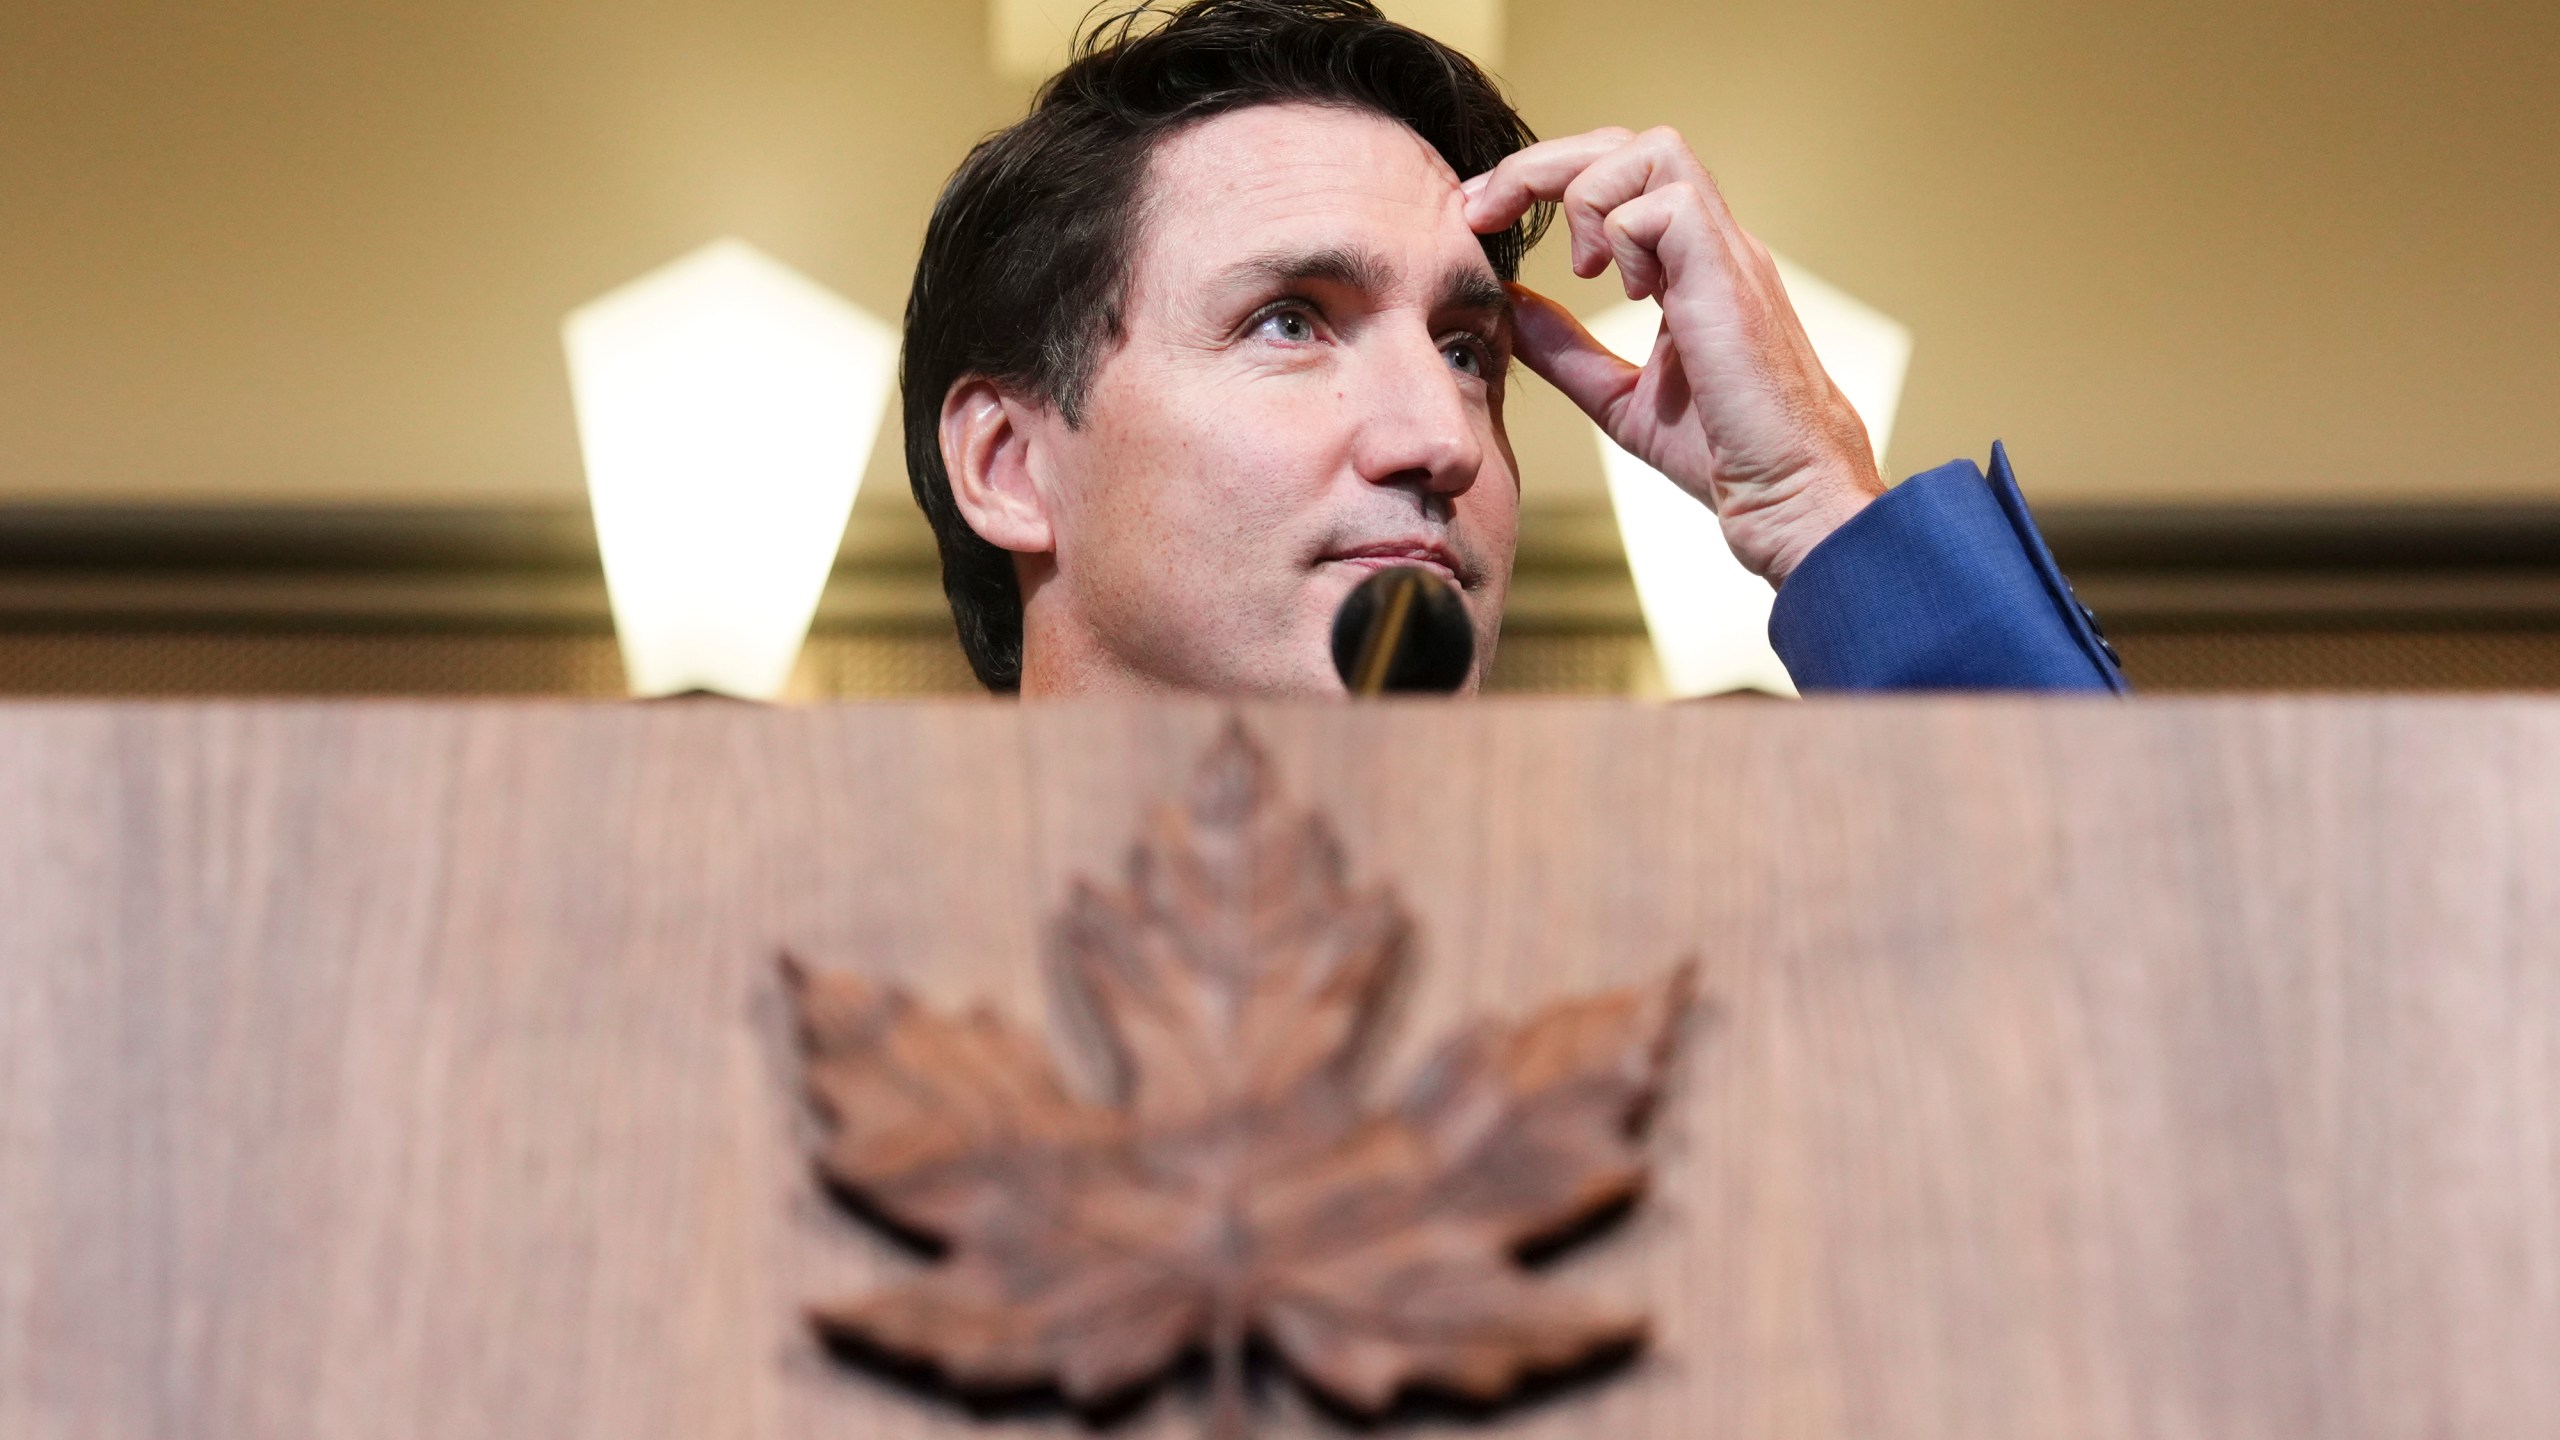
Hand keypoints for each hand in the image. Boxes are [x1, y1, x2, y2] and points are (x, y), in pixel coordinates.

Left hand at [1465, 127, 1884, 584]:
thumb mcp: (1617, 395)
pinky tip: (1626, 294)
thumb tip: (1508, 305)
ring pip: (1652, 151)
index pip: (1616, 175)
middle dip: (1540, 165)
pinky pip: (1668, 204)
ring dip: (1587, 196)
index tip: (1480, 216)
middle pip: (1626, 144)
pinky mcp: (1731, 275)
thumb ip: (1564, 348)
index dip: (1540, 180)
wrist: (1789, 497)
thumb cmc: (1724, 455)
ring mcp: (1727, 253)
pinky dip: (1626, 235)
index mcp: (1687, 264)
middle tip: (1481, 210)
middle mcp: (1712, 244)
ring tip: (1582, 270)